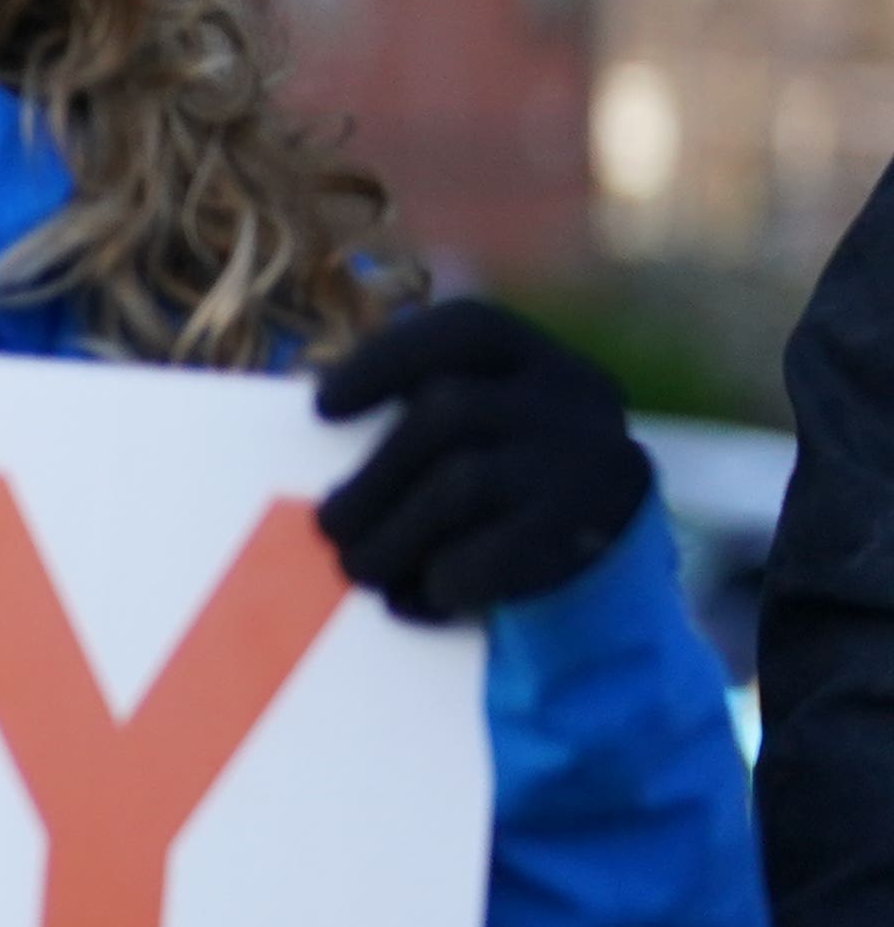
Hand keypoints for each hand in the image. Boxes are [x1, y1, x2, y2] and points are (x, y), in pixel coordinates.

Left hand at [312, 297, 655, 627]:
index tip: (322, 408)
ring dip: (392, 536)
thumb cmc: (508, 473)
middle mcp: (574, 396)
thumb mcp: (480, 423)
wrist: (610, 545)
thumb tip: (316, 446)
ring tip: (360, 567)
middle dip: (373, 477)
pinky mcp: (587, 533)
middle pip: (448, 411)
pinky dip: (439, 579)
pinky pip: (490, 556)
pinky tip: (416, 597)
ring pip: (462, 483)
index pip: (466, 328)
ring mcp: (586, 463)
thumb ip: (413, 416)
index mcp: (535, 357)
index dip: (386, 359)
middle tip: (329, 526)